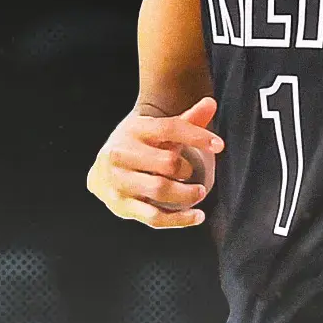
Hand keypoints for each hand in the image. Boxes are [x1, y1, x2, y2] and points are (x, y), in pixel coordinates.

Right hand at [87, 98, 220, 227]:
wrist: (102, 169)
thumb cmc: (140, 147)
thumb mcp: (157, 130)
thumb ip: (186, 120)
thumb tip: (211, 103)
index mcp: (135, 130)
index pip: (170, 128)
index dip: (198, 136)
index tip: (219, 145)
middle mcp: (121, 154)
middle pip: (167, 162)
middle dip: (187, 169)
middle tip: (195, 173)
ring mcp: (119, 182)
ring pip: (160, 190)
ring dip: (186, 194)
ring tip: (200, 191)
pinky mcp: (122, 206)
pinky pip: (154, 216)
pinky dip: (179, 219)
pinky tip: (198, 216)